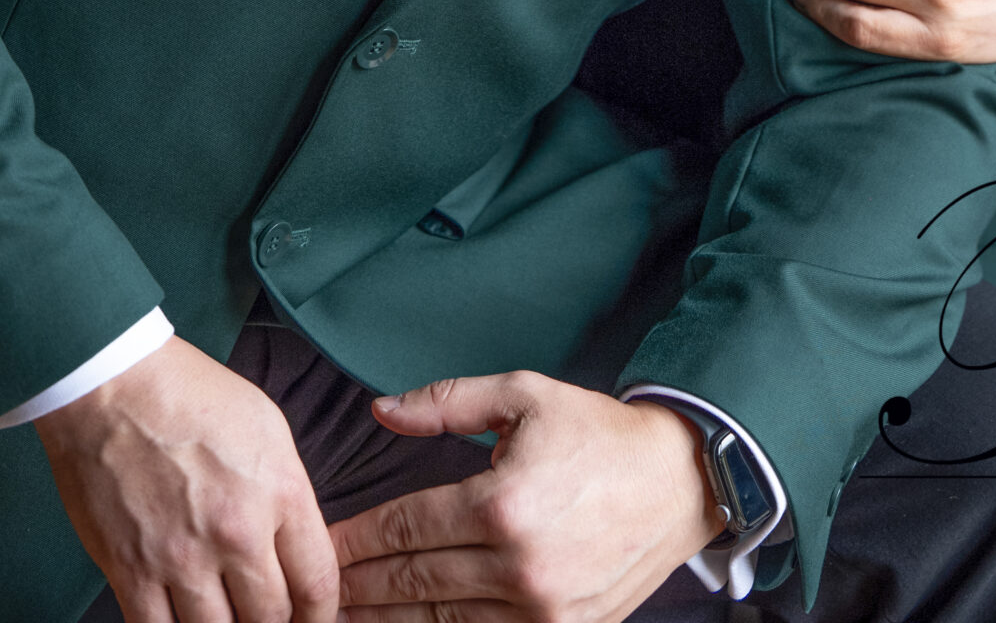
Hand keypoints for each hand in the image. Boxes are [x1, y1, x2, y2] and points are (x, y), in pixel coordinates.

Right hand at [36, 333, 338, 622]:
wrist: (114, 385)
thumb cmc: (191, 395)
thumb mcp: (268, 429)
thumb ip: (285, 495)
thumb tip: (288, 551)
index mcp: (280, 490)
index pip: (317, 582)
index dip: (321, 616)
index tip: (314, 621)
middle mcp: (237, 532)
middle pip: (270, 620)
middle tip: (267, 621)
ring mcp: (182, 557)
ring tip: (226, 619)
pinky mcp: (131, 572)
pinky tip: (181, 622)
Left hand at [331, 374, 720, 620]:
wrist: (679, 480)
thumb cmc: (600, 434)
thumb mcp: (526, 395)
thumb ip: (448, 403)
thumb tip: (382, 411)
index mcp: (503, 502)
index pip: (405, 527)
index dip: (355, 541)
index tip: (320, 546)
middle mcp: (517, 565)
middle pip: (412, 583)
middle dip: (358, 587)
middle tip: (316, 591)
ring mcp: (540, 611)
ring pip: (438, 622)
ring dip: (386, 620)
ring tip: (346, 617)